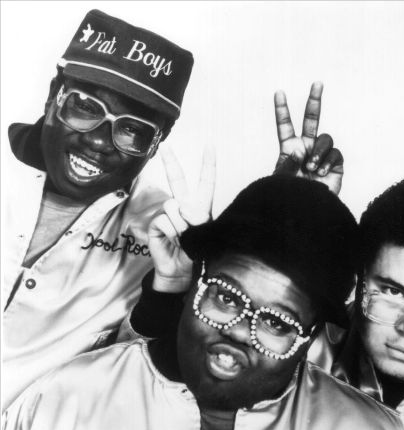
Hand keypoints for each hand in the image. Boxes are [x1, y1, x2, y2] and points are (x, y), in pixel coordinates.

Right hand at [148, 145, 215, 291]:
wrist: (181, 272)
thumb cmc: (196, 253)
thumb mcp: (204, 235)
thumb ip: (197, 218)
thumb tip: (180, 207)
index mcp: (201, 207)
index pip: (206, 182)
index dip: (208, 165)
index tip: (210, 146)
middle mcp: (183, 206)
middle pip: (177, 180)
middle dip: (171, 162)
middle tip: (165, 146)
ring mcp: (168, 214)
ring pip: (174, 206)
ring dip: (181, 225)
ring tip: (182, 239)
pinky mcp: (156, 223)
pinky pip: (164, 220)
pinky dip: (170, 232)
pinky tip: (172, 241)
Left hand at [273, 82, 343, 194]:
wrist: (307, 213)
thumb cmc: (290, 198)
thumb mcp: (281, 181)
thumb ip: (288, 165)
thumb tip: (300, 151)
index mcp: (289, 149)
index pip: (285, 126)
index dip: (282, 110)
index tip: (278, 92)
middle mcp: (306, 148)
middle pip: (312, 120)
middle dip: (314, 101)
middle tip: (318, 82)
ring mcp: (321, 156)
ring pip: (325, 138)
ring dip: (318, 152)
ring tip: (311, 168)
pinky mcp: (336, 165)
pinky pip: (335, 153)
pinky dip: (327, 161)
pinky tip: (321, 173)